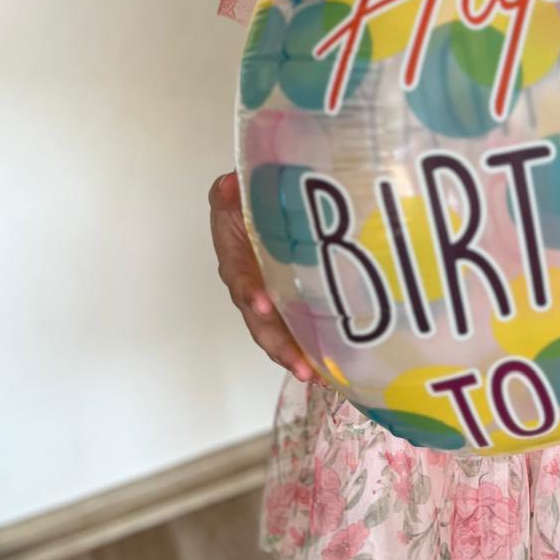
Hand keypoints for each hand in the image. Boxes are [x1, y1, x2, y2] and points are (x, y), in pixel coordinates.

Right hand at [209, 171, 326, 384]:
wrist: (262, 205)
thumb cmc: (247, 201)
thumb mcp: (233, 192)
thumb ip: (228, 191)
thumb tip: (229, 185)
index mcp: (235, 259)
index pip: (239, 278)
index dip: (249, 291)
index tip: (262, 302)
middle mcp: (250, 286)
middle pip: (259, 322)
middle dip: (277, 344)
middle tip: (299, 363)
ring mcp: (270, 299)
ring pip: (277, 334)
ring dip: (293, 356)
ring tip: (315, 375)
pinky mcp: (289, 305)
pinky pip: (296, 331)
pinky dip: (310, 351)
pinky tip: (330, 369)